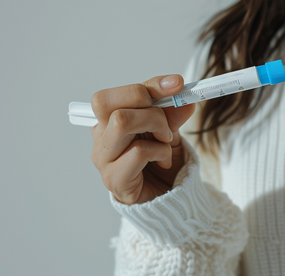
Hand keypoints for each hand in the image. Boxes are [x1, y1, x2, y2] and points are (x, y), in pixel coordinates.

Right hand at [90, 75, 195, 204]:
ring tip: (166, 141)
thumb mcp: (169, 130)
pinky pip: (138, 152)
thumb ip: (172, 113)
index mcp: (108, 119)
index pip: (117, 94)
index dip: (149, 86)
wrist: (166, 199)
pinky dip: (160, 151)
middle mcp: (100, 136)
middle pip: (107, 103)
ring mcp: (103, 159)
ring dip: (156, 126)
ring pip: (122, 121)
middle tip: (166, 123)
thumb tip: (184, 95)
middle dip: (146, 104)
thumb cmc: (161, 162)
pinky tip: (164, 161)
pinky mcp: (114, 179)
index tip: (178, 83)